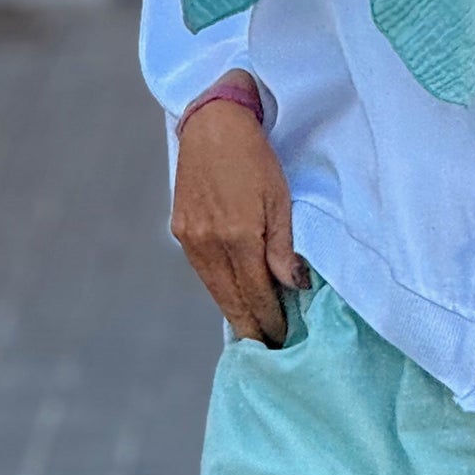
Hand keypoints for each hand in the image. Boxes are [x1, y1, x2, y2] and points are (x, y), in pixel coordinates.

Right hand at [171, 76, 306, 345]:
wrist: (213, 125)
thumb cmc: (255, 158)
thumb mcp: (281, 200)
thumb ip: (283, 248)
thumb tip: (294, 287)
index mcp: (238, 238)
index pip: (256, 296)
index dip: (270, 321)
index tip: (283, 340)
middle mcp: (209, 244)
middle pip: (232, 301)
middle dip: (251, 327)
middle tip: (268, 349)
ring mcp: (191, 239)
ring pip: (214, 290)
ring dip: (234, 312)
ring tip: (253, 332)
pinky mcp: (180, 230)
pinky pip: (203, 272)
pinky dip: (219, 289)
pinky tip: (232, 298)